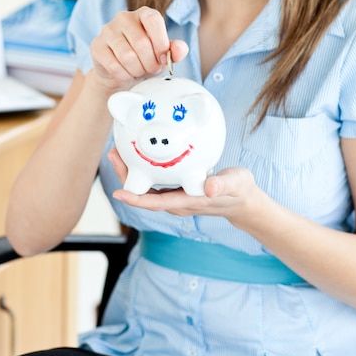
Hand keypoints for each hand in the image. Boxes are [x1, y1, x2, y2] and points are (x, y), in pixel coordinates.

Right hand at [90, 7, 187, 91]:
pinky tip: (125, 73)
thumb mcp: (164, 55)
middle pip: (141, 43)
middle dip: (150, 63)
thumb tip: (179, 50)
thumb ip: (175, 50)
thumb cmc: (146, 59)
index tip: (163, 59)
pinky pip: (113, 65)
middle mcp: (124, 17)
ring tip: (138, 71)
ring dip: (137, 70)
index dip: (160, 43)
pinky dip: (123, 75)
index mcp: (144, 14)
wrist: (121, 73)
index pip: (154, 20)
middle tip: (150, 69)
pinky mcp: (96, 46)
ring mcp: (107, 30)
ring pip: (127, 56)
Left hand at [108, 148, 263, 224]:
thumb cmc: (238, 190)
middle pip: (145, 194)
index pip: (157, 203)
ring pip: (146, 188)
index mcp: (188, 201)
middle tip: (113, 154)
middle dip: (126, 178)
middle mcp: (177, 202)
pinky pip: (153, 183)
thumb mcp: (235, 184)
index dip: (136, 198)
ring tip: (118, 152)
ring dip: (131, 173)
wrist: (242, 200)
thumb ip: (223, 184)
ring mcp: (175, 197)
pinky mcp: (176, 190)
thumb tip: (210, 188)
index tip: (118, 192)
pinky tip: (137, 156)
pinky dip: (142, 170)